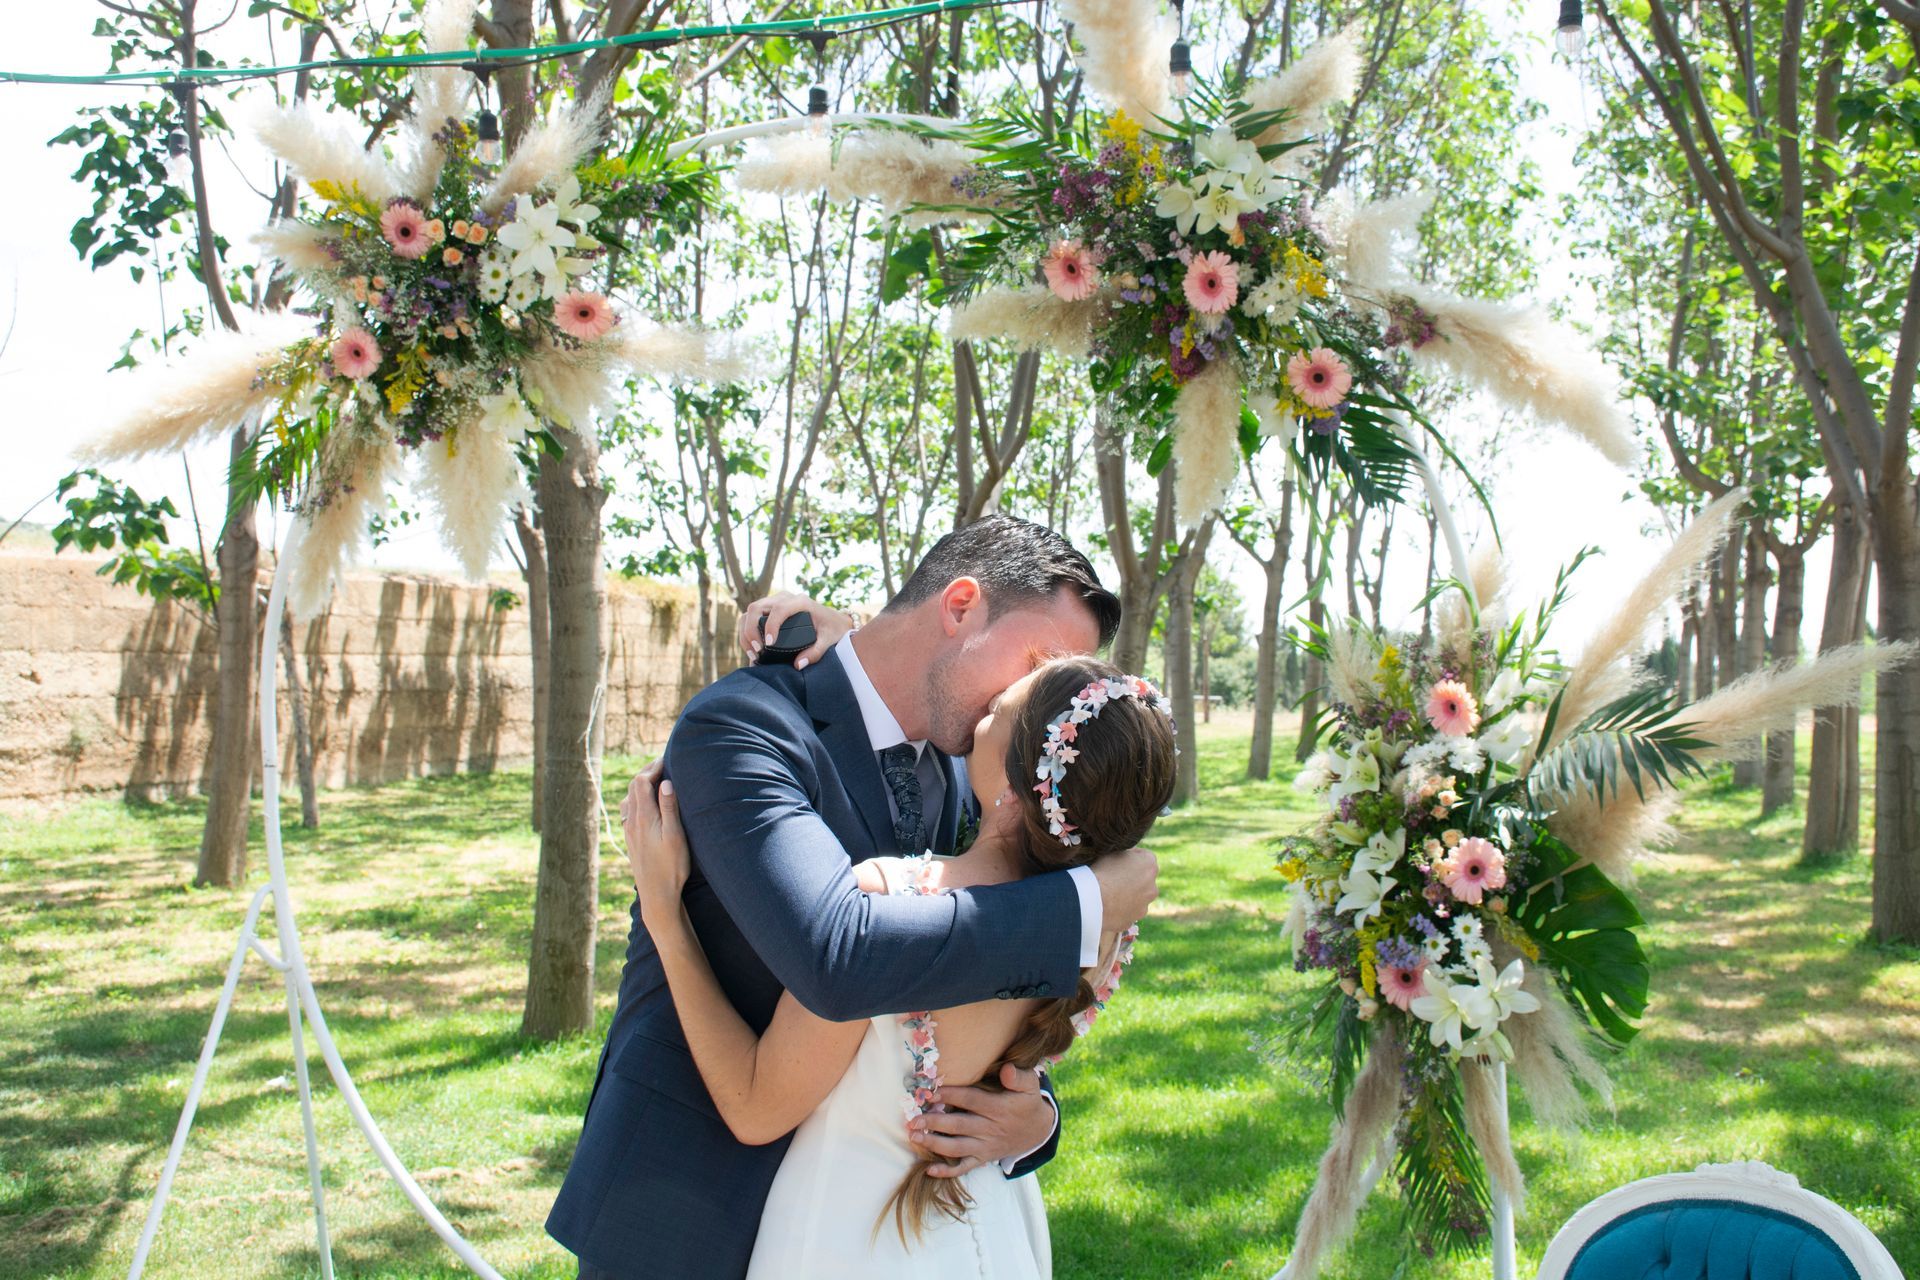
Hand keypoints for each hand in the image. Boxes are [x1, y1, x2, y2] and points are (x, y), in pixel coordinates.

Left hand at [621, 760, 689, 922]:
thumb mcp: (676, 836)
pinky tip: (644, 803)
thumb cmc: (671, 866)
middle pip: (634, 787)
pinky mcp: (631, 839)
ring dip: (640, 784)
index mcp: (644, 817)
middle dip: (646, 771)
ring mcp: (630, 831)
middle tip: (663, 763)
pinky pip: (628, 810)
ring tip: (655, 779)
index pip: (642, 781)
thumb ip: (670, 808)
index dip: (653, 767)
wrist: (656, 894)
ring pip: (629, 798)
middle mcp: (633, 821)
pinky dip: (636, 798)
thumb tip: (665, 782)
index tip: (667, 758)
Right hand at [736, 591, 854, 667]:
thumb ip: (816, 652)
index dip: (770, 626)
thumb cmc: (833, 629)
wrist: (836, 620)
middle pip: (756, 607)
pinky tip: (752, 648)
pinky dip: (747, 631)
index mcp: (800, 602)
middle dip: (750, 630)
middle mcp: (784, 598)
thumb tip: (798, 664)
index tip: (768, 645)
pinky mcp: (770, 609)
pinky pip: (751, 616)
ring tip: (753, 653)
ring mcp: (775, 601)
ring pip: (750, 611)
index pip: (777, 609)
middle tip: (757, 651)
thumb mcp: (829, 640)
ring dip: (745, 632)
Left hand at [908, 1064, 1054, 1178]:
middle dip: (934, 1122)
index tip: (930, 1092)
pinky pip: (964, 1168)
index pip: (971, 1100)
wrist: (1037, 1131)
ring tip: (914, 1137)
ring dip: (934, 1143)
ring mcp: (985, 1146)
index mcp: (998, 1108)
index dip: (950, 1095)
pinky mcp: (983, 1158)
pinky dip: (947, 1171)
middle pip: (959, 1125)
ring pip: (957, 1147)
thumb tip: (1007, 1070)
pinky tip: (929, 1170)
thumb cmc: (1027, 1103)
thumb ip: (1019, 1077)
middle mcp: (989, 1129)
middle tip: (914, 1119)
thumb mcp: (1030, 1086)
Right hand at [1090, 845, 1158, 932]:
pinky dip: (1119, 909)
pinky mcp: (1132, 921)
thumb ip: (1126, 853)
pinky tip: (1106, 905)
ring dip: (1127, 896)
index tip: (1118, 861)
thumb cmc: (1102, 872)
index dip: (1130, 858)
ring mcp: (1144, 906)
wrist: (1093, 900)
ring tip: (1108, 893)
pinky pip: (1126, 913)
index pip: (1144, 857)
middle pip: (1144, 880)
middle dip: (1132, 879)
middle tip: (1113, 878)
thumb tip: (1128, 856)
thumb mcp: (1114, 851)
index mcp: (1150, 865)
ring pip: (1137, 899)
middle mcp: (1153, 887)